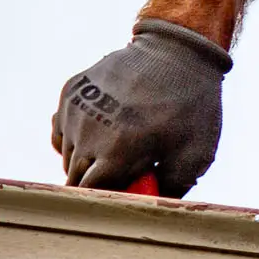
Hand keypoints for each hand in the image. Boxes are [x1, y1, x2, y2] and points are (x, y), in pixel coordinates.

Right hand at [50, 18, 230, 195]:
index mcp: (117, 152)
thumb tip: (151, 210)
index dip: (103, 199)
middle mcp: (88, 133)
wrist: (178, 48)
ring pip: (68, 153)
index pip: (89, 195)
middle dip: (96, 180)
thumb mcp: (196, 153)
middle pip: (75, 177)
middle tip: (124, 169)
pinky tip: (102, 127)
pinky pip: (62, 129)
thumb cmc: (191, 104)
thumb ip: (172, 189)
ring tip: (119, 142)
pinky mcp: (70, 91)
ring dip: (86, 157)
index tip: (119, 197)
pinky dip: (76, 135)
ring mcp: (75, 110)